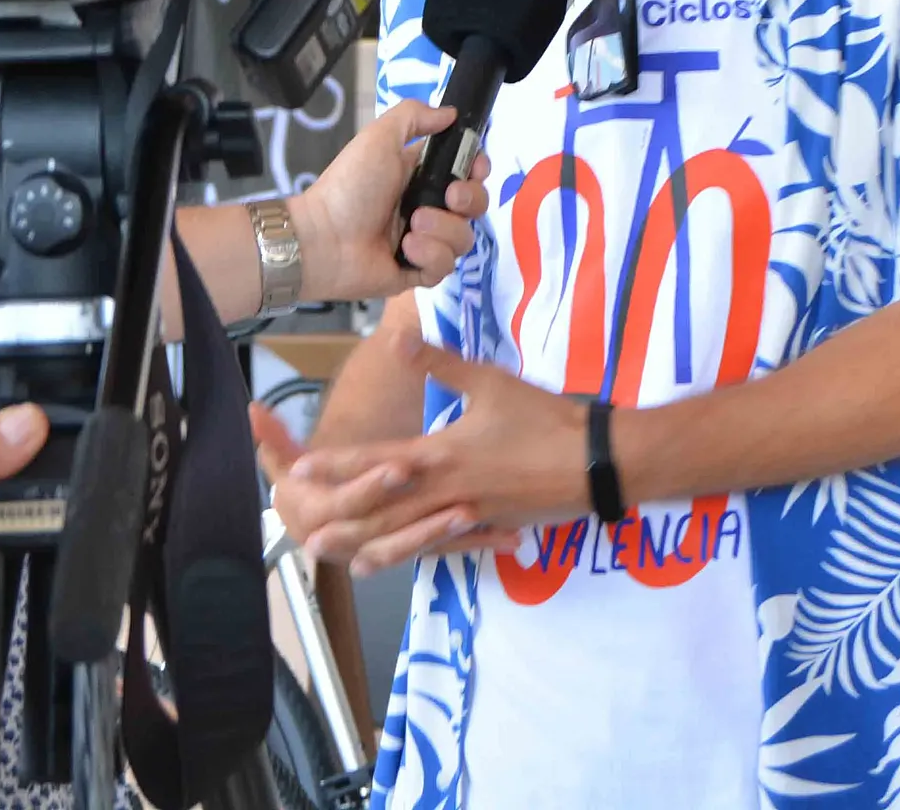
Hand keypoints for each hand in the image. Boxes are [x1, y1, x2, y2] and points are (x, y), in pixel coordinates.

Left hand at [257, 342, 581, 574]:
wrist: (596, 463)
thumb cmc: (542, 417)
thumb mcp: (490, 381)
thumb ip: (440, 363)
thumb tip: (399, 337)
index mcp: (441, 454)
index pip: (376, 462)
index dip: (338, 467)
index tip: (303, 472)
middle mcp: (447, 492)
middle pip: (385, 512)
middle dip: (346, 524)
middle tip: (307, 539)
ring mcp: (469, 515)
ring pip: (413, 538)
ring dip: (376, 549)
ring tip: (346, 562)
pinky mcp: (490, 526)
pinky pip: (446, 544)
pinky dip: (421, 554)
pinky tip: (410, 561)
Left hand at [289, 100, 488, 303]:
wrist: (324, 237)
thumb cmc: (350, 185)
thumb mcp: (378, 138)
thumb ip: (413, 117)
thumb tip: (449, 113)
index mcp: (419, 175)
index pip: (466, 172)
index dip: (477, 170)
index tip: (475, 168)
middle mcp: (426, 206)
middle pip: (474, 204)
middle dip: (469, 199)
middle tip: (449, 198)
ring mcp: (424, 241)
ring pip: (463, 237)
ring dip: (441, 229)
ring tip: (410, 227)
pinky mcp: (418, 270)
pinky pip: (445, 266)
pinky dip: (429, 255)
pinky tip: (405, 249)